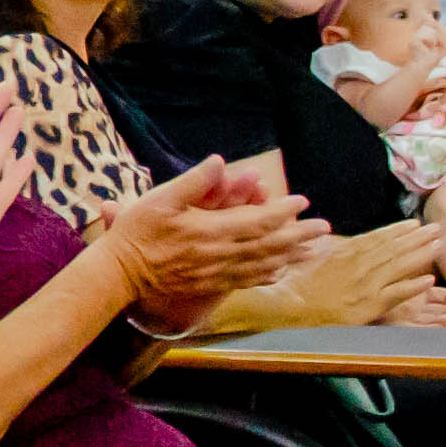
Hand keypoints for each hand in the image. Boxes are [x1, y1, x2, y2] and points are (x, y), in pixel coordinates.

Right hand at [94, 158, 321, 326]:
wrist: (120, 274)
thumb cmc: (137, 234)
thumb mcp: (159, 200)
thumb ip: (193, 182)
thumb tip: (219, 162)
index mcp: (211, 231)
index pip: (257, 221)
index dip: (283, 211)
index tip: (302, 201)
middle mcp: (220, 254)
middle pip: (269, 245)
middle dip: (299, 235)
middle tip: (324, 228)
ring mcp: (218, 272)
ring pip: (264, 264)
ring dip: (292, 256)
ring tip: (314, 249)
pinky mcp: (211, 284)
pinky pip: (248, 280)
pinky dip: (269, 274)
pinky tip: (281, 271)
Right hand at [271, 218, 445, 326]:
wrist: (290, 308)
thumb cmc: (297, 287)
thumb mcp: (310, 260)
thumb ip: (326, 250)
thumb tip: (326, 237)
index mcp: (345, 253)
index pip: (377, 238)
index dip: (398, 230)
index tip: (414, 223)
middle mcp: (358, 265)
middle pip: (394, 248)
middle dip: (418, 237)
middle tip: (437, 228)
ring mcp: (366, 284)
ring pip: (400, 266)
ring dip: (422, 255)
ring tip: (440, 246)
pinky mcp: (369, 305)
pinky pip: (396, 294)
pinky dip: (413, 287)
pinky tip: (429, 281)